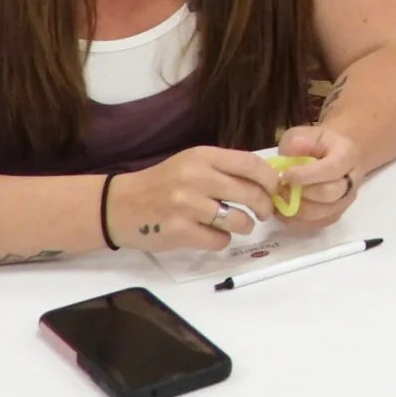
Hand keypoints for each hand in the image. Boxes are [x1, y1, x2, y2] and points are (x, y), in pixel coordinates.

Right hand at [111, 146, 279, 250]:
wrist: (120, 205)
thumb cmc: (163, 183)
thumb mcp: (192, 163)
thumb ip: (224, 168)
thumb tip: (267, 179)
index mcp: (202, 156)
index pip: (251, 164)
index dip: (270, 179)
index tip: (275, 189)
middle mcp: (196, 177)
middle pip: (250, 193)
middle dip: (265, 206)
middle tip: (264, 213)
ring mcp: (187, 205)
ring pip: (238, 220)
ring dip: (245, 226)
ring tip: (239, 224)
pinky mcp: (179, 231)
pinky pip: (219, 240)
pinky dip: (222, 240)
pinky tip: (214, 235)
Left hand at [270, 124, 360, 231]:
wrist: (330, 157)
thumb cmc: (314, 145)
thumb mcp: (305, 133)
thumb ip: (299, 141)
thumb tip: (294, 152)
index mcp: (348, 155)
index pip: (331, 169)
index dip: (307, 175)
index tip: (284, 175)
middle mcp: (352, 180)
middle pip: (330, 194)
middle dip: (302, 193)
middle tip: (279, 188)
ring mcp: (345, 201)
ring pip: (322, 213)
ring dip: (297, 209)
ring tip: (279, 199)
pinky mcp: (334, 216)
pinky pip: (316, 225)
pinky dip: (296, 221)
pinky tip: (283, 210)